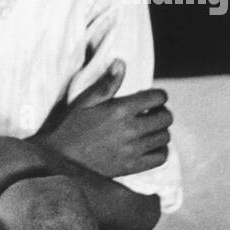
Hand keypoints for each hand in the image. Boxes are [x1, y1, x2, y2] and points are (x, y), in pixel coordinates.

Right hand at [41, 60, 172, 176]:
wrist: (63, 159)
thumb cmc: (73, 126)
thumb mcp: (86, 101)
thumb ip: (108, 83)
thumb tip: (121, 63)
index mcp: (121, 109)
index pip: (157, 98)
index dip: (159, 95)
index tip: (153, 98)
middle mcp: (131, 129)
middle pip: (166, 118)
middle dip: (162, 111)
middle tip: (152, 112)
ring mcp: (133, 149)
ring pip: (165, 137)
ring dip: (161, 130)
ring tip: (150, 128)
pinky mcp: (133, 167)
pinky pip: (161, 158)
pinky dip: (161, 150)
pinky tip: (150, 145)